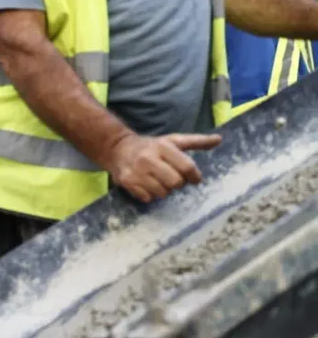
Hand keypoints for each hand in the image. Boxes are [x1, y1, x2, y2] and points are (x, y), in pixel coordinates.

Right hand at [107, 133, 221, 202]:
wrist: (118, 149)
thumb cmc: (151, 146)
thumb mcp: (173, 140)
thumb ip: (196, 141)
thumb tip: (219, 139)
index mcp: (163, 147)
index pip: (187, 166)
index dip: (194, 176)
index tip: (194, 179)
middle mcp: (149, 159)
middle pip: (176, 183)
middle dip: (177, 184)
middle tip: (172, 179)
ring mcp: (137, 172)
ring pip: (162, 193)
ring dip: (164, 190)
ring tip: (158, 181)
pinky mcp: (127, 182)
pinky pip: (148, 198)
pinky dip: (150, 195)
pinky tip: (146, 185)